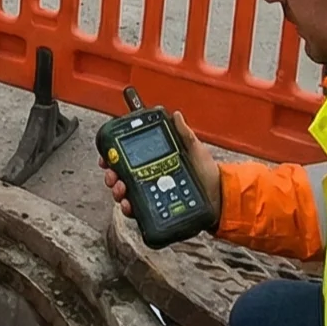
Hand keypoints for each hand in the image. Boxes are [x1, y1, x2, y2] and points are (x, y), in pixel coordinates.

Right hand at [99, 108, 222, 229]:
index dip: (114, 155)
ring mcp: (151, 194)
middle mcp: (150, 176)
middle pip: (121, 175)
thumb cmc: (208, 173)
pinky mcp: (155, 210)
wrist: (219, 198)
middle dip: (111, 174)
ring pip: (125, 192)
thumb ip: (184, 134)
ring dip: (117, 191)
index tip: (107, 155)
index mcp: (155, 160)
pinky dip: (128, 208)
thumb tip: (176, 115)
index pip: (128, 155)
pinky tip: (128, 205)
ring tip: (121, 189)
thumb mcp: (195, 150)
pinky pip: (136, 210)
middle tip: (113, 175)